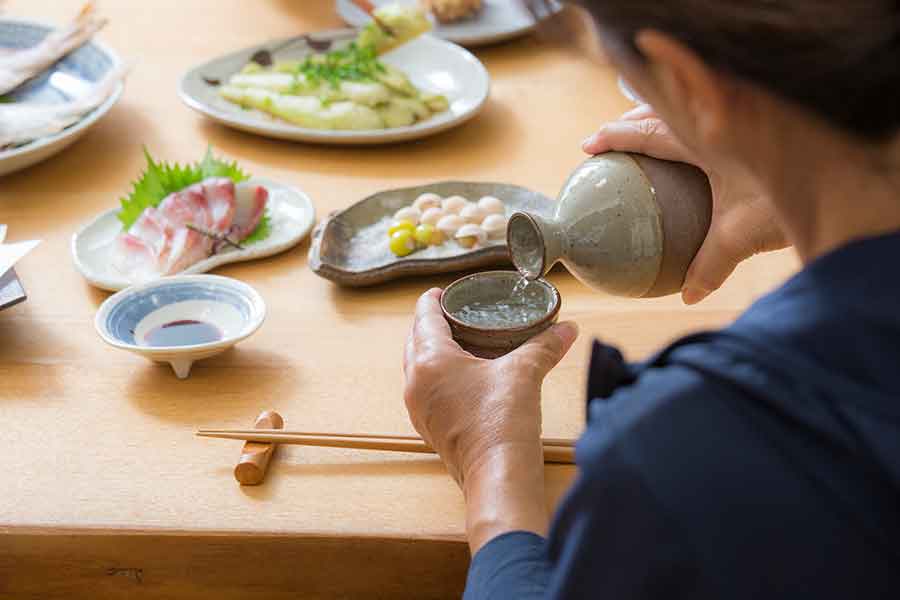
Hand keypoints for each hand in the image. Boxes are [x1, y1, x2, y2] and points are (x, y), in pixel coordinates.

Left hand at [403, 289, 578, 551]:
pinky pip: (423, 391)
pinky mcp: (429, 428)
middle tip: (450, 313)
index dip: (431, 300)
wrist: (497, 477)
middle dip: (428, 324)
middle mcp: (416, 383)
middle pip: (414, 341)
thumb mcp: (525, 373)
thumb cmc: (503, 423)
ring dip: (428, 350)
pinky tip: (457, 378)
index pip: (424, 318)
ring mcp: (419, 409)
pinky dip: (434, 376)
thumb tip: (567, 329)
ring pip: (415, 367)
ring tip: (453, 341)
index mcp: (430, 362)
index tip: (441, 292)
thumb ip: (544, 346)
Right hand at [583, 105, 788, 303]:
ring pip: (684, 108)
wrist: (837, 178)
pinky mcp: (749, 123)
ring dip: (657, 119)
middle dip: (628, 120)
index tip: (587, 146)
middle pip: (660, 109)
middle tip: (607, 139)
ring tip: (641, 137)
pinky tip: (692, 148)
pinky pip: (704, 118)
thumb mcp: (742, 235)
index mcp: (702, 140)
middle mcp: (714, 121)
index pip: (647, 132)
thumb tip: (687, 297)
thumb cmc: (788, 201)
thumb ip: (710, 265)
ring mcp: (732, 117)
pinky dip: (686, 127)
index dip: (614, 136)